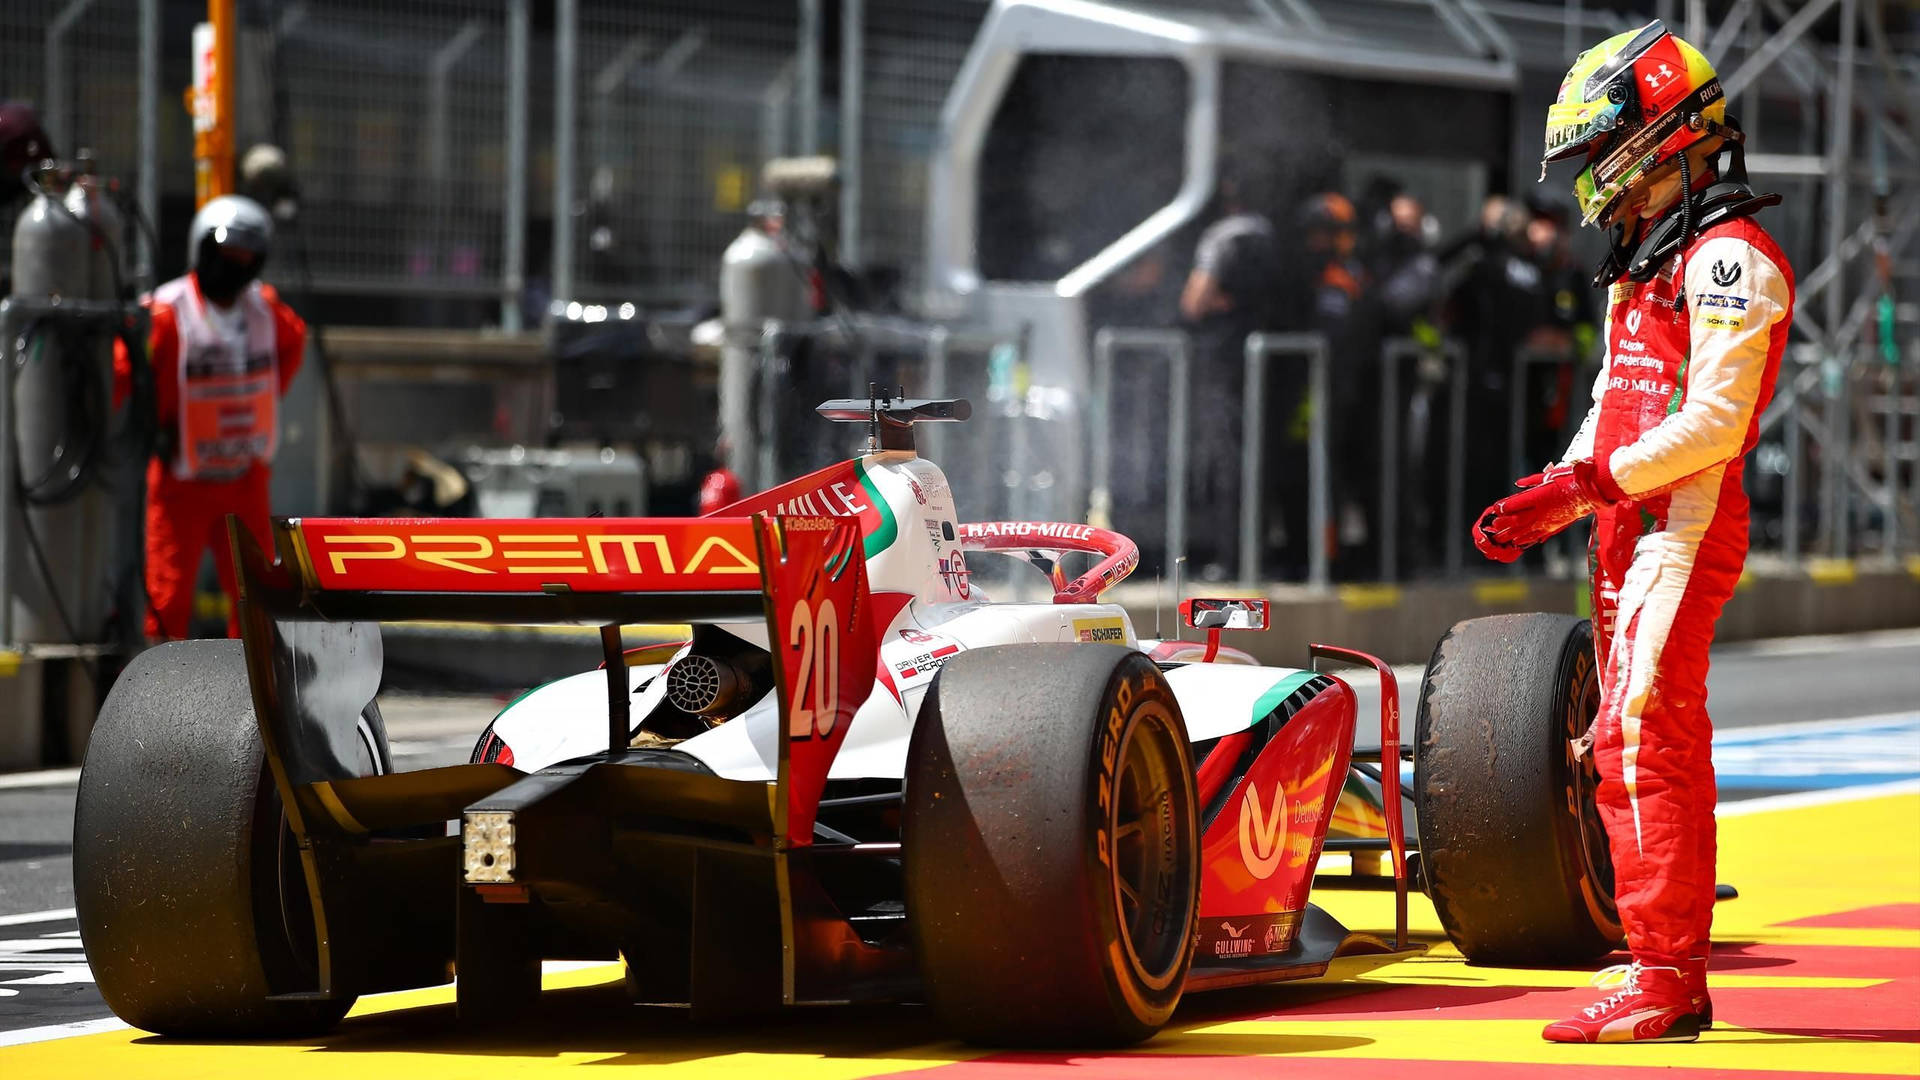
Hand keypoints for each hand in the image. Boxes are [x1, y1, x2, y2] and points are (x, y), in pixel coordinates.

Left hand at [1473, 460, 1612, 559]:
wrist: (1591, 491)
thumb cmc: (1572, 479)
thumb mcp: (1550, 475)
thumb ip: (1532, 481)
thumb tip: (1518, 484)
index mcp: (1539, 496)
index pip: (1516, 503)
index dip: (1504, 507)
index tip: (1496, 508)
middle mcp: (1541, 510)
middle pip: (1517, 520)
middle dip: (1504, 524)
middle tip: (1493, 528)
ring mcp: (1548, 519)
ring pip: (1526, 530)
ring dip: (1512, 534)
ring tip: (1501, 539)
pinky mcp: (1555, 525)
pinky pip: (1538, 534)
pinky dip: (1527, 539)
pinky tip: (1519, 542)